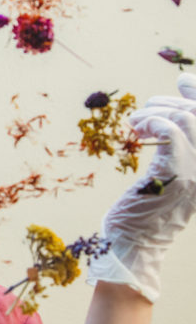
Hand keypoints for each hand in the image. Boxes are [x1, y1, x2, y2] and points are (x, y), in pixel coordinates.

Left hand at [87, 73, 195, 301]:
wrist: (134, 243)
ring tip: (137, 120)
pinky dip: (153, 121)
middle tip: (146, 110)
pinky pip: (173, 132)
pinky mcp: (177, 173)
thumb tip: (171, 106)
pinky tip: (137, 129)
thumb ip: (177, 143)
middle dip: (172, 102)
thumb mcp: (168, 172)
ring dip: (158, 110)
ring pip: (189, 118)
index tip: (182, 80)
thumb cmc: (146, 208)